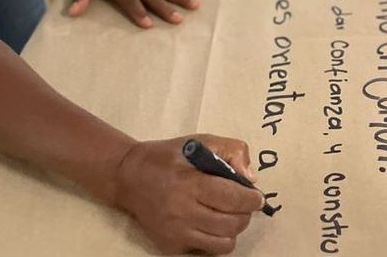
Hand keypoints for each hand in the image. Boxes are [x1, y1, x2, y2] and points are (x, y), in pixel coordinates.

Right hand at [115, 135, 263, 254]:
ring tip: (227, 216)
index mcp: (190, 183)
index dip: (251, 200)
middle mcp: (182, 212)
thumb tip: (250, 177)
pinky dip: (215, 240)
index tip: (257, 197)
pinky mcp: (170, 247)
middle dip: (245, 214)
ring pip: (223, 244)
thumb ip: (230, 150)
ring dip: (232, 230)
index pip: (232, 198)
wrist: (129, 177)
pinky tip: (209, 224)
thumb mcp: (199, 141)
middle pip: (232, 224)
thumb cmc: (168, 157)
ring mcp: (176, 233)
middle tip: (242, 204)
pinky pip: (207, 251)